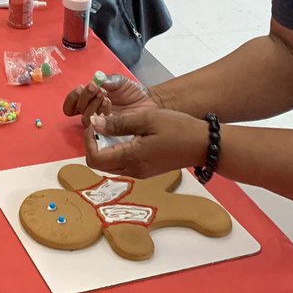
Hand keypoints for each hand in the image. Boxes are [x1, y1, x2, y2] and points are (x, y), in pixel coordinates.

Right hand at [63, 75, 158, 124]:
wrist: (148, 102)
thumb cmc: (131, 91)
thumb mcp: (119, 81)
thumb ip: (108, 79)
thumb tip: (96, 79)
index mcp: (89, 100)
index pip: (72, 103)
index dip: (73, 97)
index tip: (82, 88)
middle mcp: (91, 112)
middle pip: (77, 110)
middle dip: (86, 98)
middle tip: (100, 90)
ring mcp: (100, 124)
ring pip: (85, 119)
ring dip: (93, 106)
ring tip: (106, 98)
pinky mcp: (109, 132)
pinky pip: (98, 128)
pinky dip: (101, 116)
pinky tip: (109, 108)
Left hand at [84, 109, 209, 178]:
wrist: (204, 144)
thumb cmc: (177, 128)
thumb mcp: (146, 119)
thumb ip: (119, 123)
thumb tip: (94, 123)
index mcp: (132, 159)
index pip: (94, 159)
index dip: (88, 141)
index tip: (95, 122)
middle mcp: (134, 171)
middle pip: (100, 163)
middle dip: (94, 143)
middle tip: (102, 122)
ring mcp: (140, 172)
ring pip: (110, 164)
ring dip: (106, 146)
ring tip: (113, 125)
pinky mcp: (146, 170)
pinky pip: (123, 163)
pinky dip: (117, 149)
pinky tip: (126, 133)